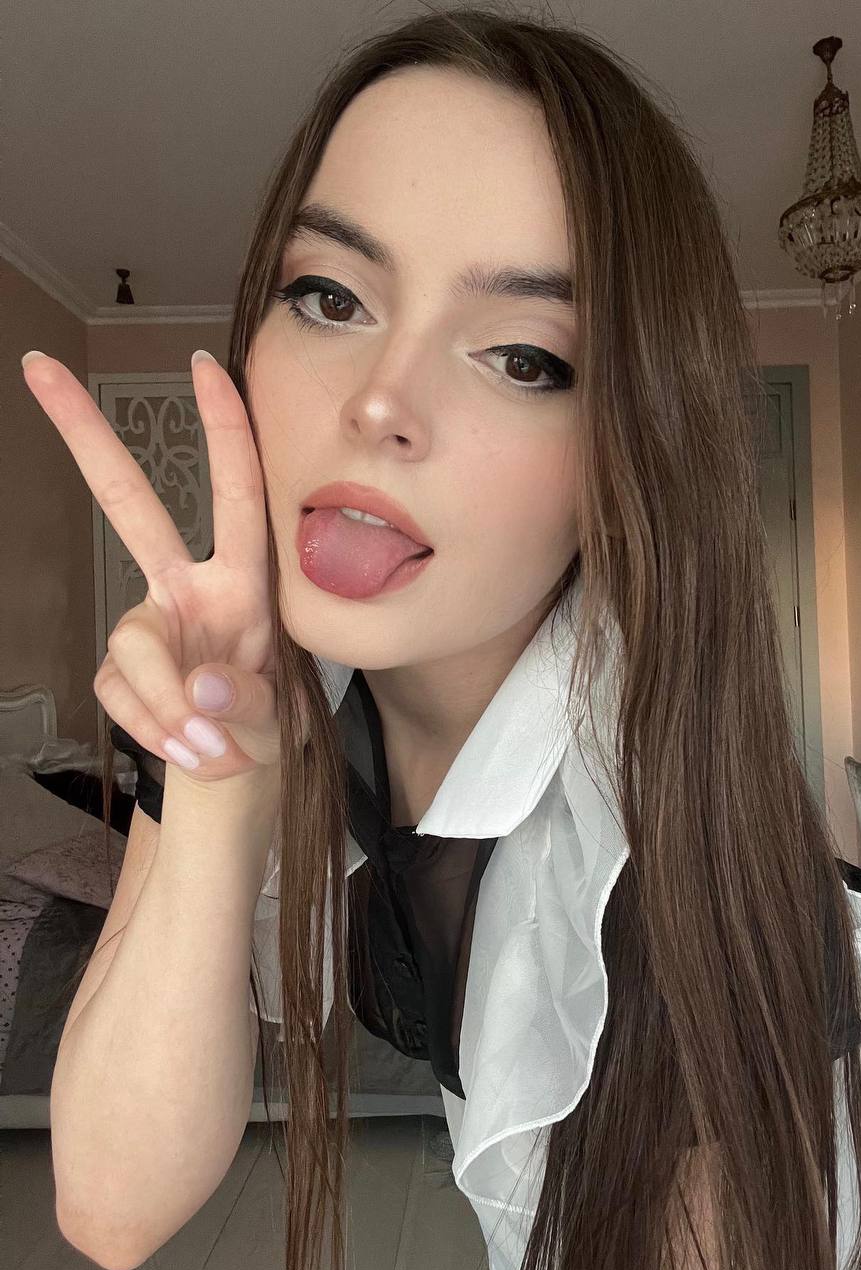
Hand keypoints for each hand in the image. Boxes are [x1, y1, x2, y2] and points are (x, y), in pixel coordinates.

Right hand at [21, 349, 288, 781]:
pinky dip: (157, 732)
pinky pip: (122, 697)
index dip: (226, 432)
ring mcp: (150, 627)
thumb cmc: (272, 726)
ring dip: (170, 706)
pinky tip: (191, 752)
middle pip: (131, 506)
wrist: (240, 779)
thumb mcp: (286, 714)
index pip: (237, 496)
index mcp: (245, 582)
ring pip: (133, 646)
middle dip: (87, 438)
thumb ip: (253, 703)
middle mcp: (189, 588)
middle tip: (40, 368)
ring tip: (214, 748)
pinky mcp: (118, 673)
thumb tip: (203, 689)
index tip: (205, 366)